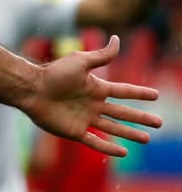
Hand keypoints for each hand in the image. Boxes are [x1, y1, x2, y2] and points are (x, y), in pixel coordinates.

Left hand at [23, 35, 162, 156]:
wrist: (31, 89)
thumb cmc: (53, 73)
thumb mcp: (81, 61)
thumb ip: (101, 55)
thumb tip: (117, 38)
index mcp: (95, 88)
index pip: (123, 91)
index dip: (139, 93)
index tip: (156, 95)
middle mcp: (92, 104)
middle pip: (123, 113)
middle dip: (141, 118)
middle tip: (159, 123)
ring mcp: (84, 119)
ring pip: (113, 129)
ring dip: (130, 134)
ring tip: (147, 139)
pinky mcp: (74, 131)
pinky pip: (95, 142)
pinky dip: (109, 148)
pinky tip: (123, 153)